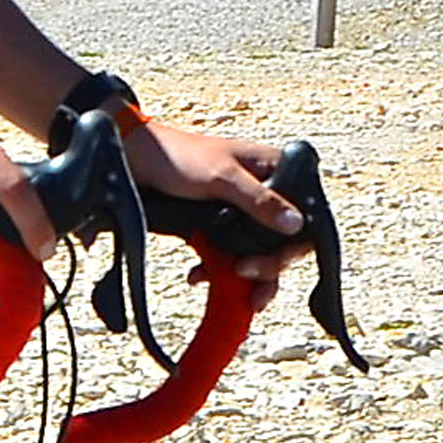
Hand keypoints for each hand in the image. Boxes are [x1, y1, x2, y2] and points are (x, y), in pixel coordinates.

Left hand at [120, 112, 303, 258]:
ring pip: (258, 252)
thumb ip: (261, 201)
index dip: (294, 244)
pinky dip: (218, 269)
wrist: (136, 161)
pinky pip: (231, 253)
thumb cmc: (179, 156)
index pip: (306, 214)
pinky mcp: (223, 223)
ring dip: (243, 275)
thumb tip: (296, 224)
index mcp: (276, 169)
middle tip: (243, 274)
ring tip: (226, 286)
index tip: (275, 262)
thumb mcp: (223, 179)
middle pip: (283, 240)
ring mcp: (244, 209)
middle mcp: (266, 191)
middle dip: (266, 266)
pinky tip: (199, 275)